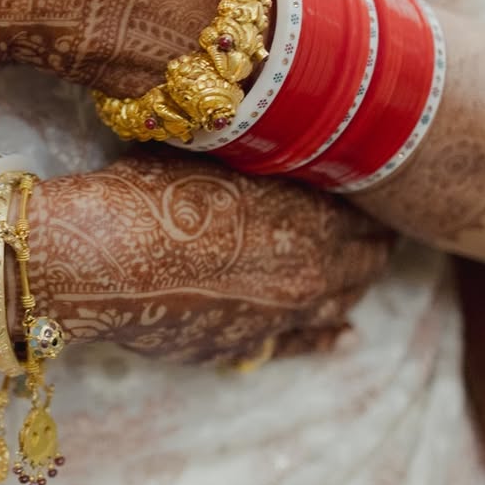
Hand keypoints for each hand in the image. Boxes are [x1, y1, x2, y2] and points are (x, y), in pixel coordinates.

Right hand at [26, 149, 393, 363]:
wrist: (107, 259)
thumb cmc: (154, 193)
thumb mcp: (214, 155)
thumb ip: (253, 158)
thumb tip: (260, 138)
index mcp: (313, 221)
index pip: (363, 212)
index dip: (367, 200)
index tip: (368, 190)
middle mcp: (310, 274)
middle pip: (363, 261)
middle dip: (371, 243)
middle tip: (377, 231)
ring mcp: (279, 317)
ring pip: (339, 303)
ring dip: (353, 286)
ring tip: (363, 273)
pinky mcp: (243, 346)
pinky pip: (303, 344)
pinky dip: (327, 338)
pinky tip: (344, 334)